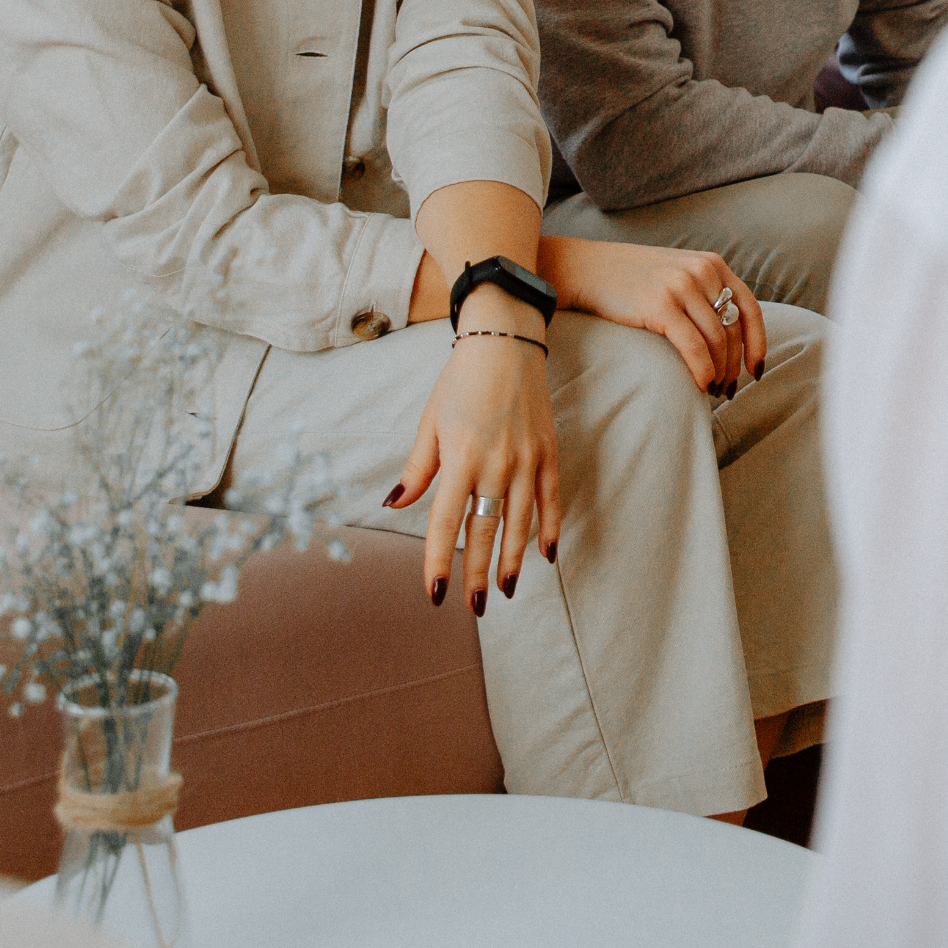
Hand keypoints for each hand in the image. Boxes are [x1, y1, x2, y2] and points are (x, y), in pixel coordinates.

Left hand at [387, 285, 560, 609]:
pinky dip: (550, 528)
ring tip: (504, 590)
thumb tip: (395, 504)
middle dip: (478, 573)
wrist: (505, 341)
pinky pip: (551, 499)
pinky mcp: (548, 452)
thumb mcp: (430, 422)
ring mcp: (527, 459)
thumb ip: (418, 469)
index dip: (438, 562)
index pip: (444, 523)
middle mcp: (496, 463)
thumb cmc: (459, 381)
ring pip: (519, 522)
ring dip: (512, 560)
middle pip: (484, 531)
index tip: (434, 594)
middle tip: (473, 607)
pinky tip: (546, 556)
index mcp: (460, 457)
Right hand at [541, 235, 764, 395]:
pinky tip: (701, 384)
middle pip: (732, 329)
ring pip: (716, 340)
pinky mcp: (660, 304)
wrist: (586, 269)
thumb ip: (704, 294)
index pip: (749, 308)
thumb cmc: (633, 281)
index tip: (755, 370)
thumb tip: (729, 339)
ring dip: (719, 372)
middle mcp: (702, 271)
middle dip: (733, 365)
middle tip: (725, 389)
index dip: (757, 343)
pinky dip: (703, 370)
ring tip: (711, 390)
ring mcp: (681, 286)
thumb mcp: (678, 274)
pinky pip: (693, 346)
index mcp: (712, 264)